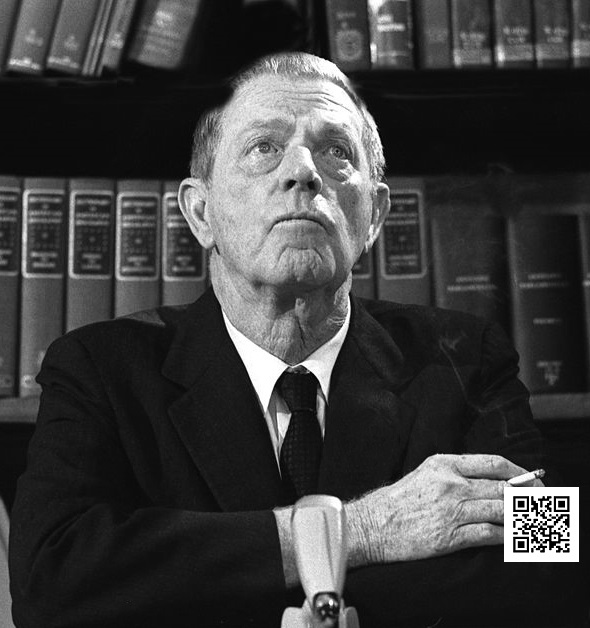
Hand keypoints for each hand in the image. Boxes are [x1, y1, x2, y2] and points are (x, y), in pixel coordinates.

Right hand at [345, 453, 534, 566]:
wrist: (373, 524)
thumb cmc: (398, 500)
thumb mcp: (426, 473)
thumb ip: (455, 472)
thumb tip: (490, 479)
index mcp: (444, 464)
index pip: (493, 463)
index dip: (519, 472)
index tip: (532, 478)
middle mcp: (450, 484)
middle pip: (502, 487)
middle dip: (527, 495)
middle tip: (541, 501)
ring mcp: (451, 510)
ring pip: (500, 510)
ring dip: (521, 516)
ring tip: (532, 519)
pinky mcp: (449, 536)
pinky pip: (488, 534)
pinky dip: (506, 536)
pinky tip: (513, 536)